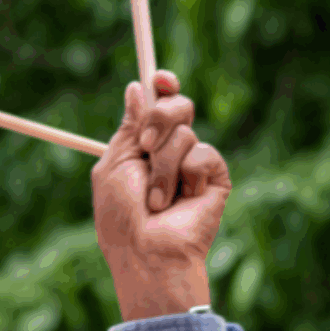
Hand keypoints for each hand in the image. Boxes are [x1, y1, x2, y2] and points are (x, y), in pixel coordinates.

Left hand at [90, 72, 232, 320]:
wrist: (147, 252)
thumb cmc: (121, 217)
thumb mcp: (114, 165)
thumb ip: (129, 127)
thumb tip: (138, 88)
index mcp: (143, 146)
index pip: (158, 104)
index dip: (162, 86)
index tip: (160, 78)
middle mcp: (169, 152)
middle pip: (178, 106)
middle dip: (161, 117)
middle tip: (147, 145)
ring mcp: (193, 165)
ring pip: (186, 132)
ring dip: (164, 165)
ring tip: (157, 199)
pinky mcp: (215, 179)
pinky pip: (204, 154)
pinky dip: (187, 175)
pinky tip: (182, 201)